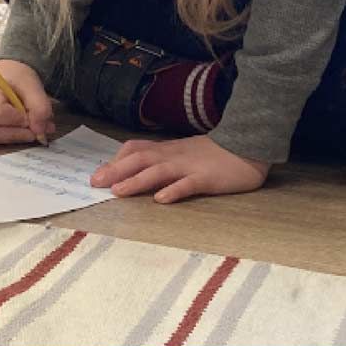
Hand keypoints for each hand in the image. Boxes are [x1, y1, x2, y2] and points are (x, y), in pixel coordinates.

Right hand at [0, 59, 56, 145]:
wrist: (13, 78)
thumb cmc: (17, 78)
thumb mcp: (32, 85)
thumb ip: (40, 107)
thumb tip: (39, 132)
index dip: (17, 119)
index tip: (32, 115)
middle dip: (16, 134)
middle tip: (35, 130)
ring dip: (18, 137)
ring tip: (34, 129)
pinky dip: (16, 138)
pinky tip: (27, 130)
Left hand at [91, 135, 270, 204]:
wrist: (251, 145)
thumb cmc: (217, 153)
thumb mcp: (185, 152)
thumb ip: (164, 158)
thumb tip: (138, 168)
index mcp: (168, 150)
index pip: (136, 149)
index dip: (116, 160)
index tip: (97, 173)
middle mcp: (175, 156)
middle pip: (140, 159)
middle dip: (116, 171)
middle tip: (94, 183)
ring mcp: (191, 166)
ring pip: (159, 171)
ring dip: (137, 181)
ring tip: (118, 191)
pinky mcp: (208, 178)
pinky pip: (189, 184)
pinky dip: (174, 191)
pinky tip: (162, 199)